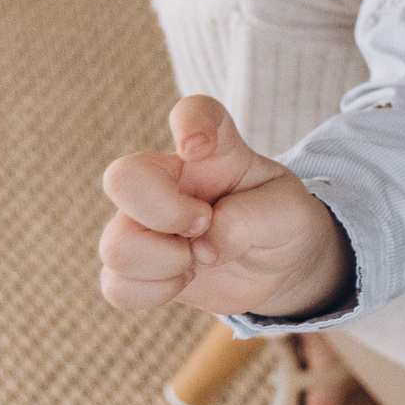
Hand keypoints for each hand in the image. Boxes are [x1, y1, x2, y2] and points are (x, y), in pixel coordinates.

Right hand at [97, 95, 349, 319]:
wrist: (279, 266)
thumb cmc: (281, 223)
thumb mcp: (289, 213)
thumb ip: (251, 219)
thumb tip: (202, 248)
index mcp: (215, 152)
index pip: (194, 112)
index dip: (189, 122)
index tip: (199, 148)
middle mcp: (170, 181)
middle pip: (122, 178)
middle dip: (163, 211)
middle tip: (203, 224)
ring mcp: (147, 223)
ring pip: (115, 244)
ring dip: (164, 262)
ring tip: (200, 260)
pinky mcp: (139, 267)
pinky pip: (115, 285)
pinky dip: (152, 292)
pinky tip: (183, 281)